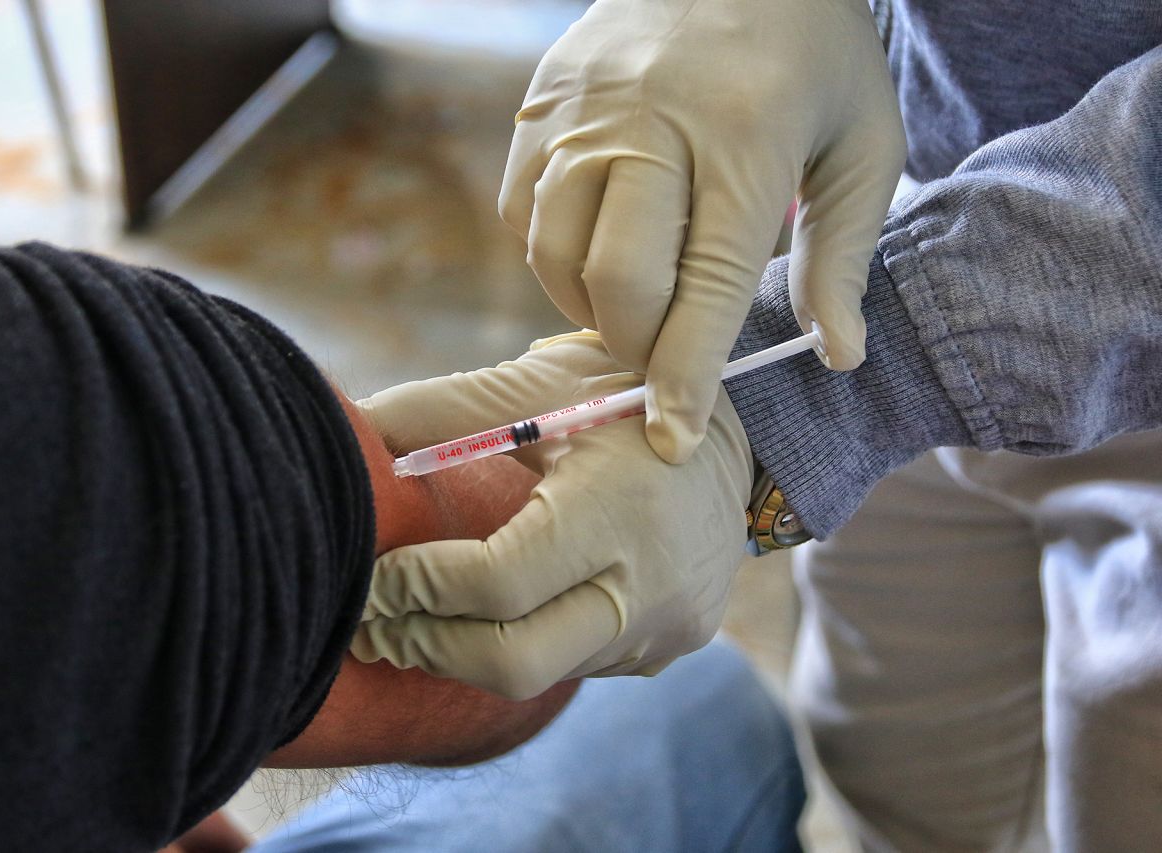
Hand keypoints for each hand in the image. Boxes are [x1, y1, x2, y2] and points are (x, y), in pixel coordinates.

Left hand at [351, 332, 751, 699]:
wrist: (750, 437)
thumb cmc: (629, 395)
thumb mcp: (547, 381)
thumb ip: (448, 408)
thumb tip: (352, 429)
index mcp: (618, 508)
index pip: (498, 581)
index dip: (418, 586)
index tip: (371, 575)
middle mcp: (651, 584)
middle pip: (515, 661)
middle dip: (427, 646)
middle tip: (373, 624)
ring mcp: (665, 629)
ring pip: (541, 673)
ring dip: (464, 651)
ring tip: (413, 619)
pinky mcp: (667, 650)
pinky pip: (575, 668)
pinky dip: (520, 646)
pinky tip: (488, 616)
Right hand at [500, 0, 904, 462]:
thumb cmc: (813, 55)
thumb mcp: (862, 143)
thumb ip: (843, 253)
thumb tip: (838, 355)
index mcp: (746, 139)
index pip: (707, 288)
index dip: (688, 378)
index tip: (674, 440)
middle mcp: (650, 124)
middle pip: (617, 279)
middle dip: (637, 346)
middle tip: (662, 358)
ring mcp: (580, 110)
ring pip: (554, 252)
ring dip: (588, 306)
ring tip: (630, 307)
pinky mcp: (539, 104)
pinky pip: (520, 212)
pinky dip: (550, 254)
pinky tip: (594, 251)